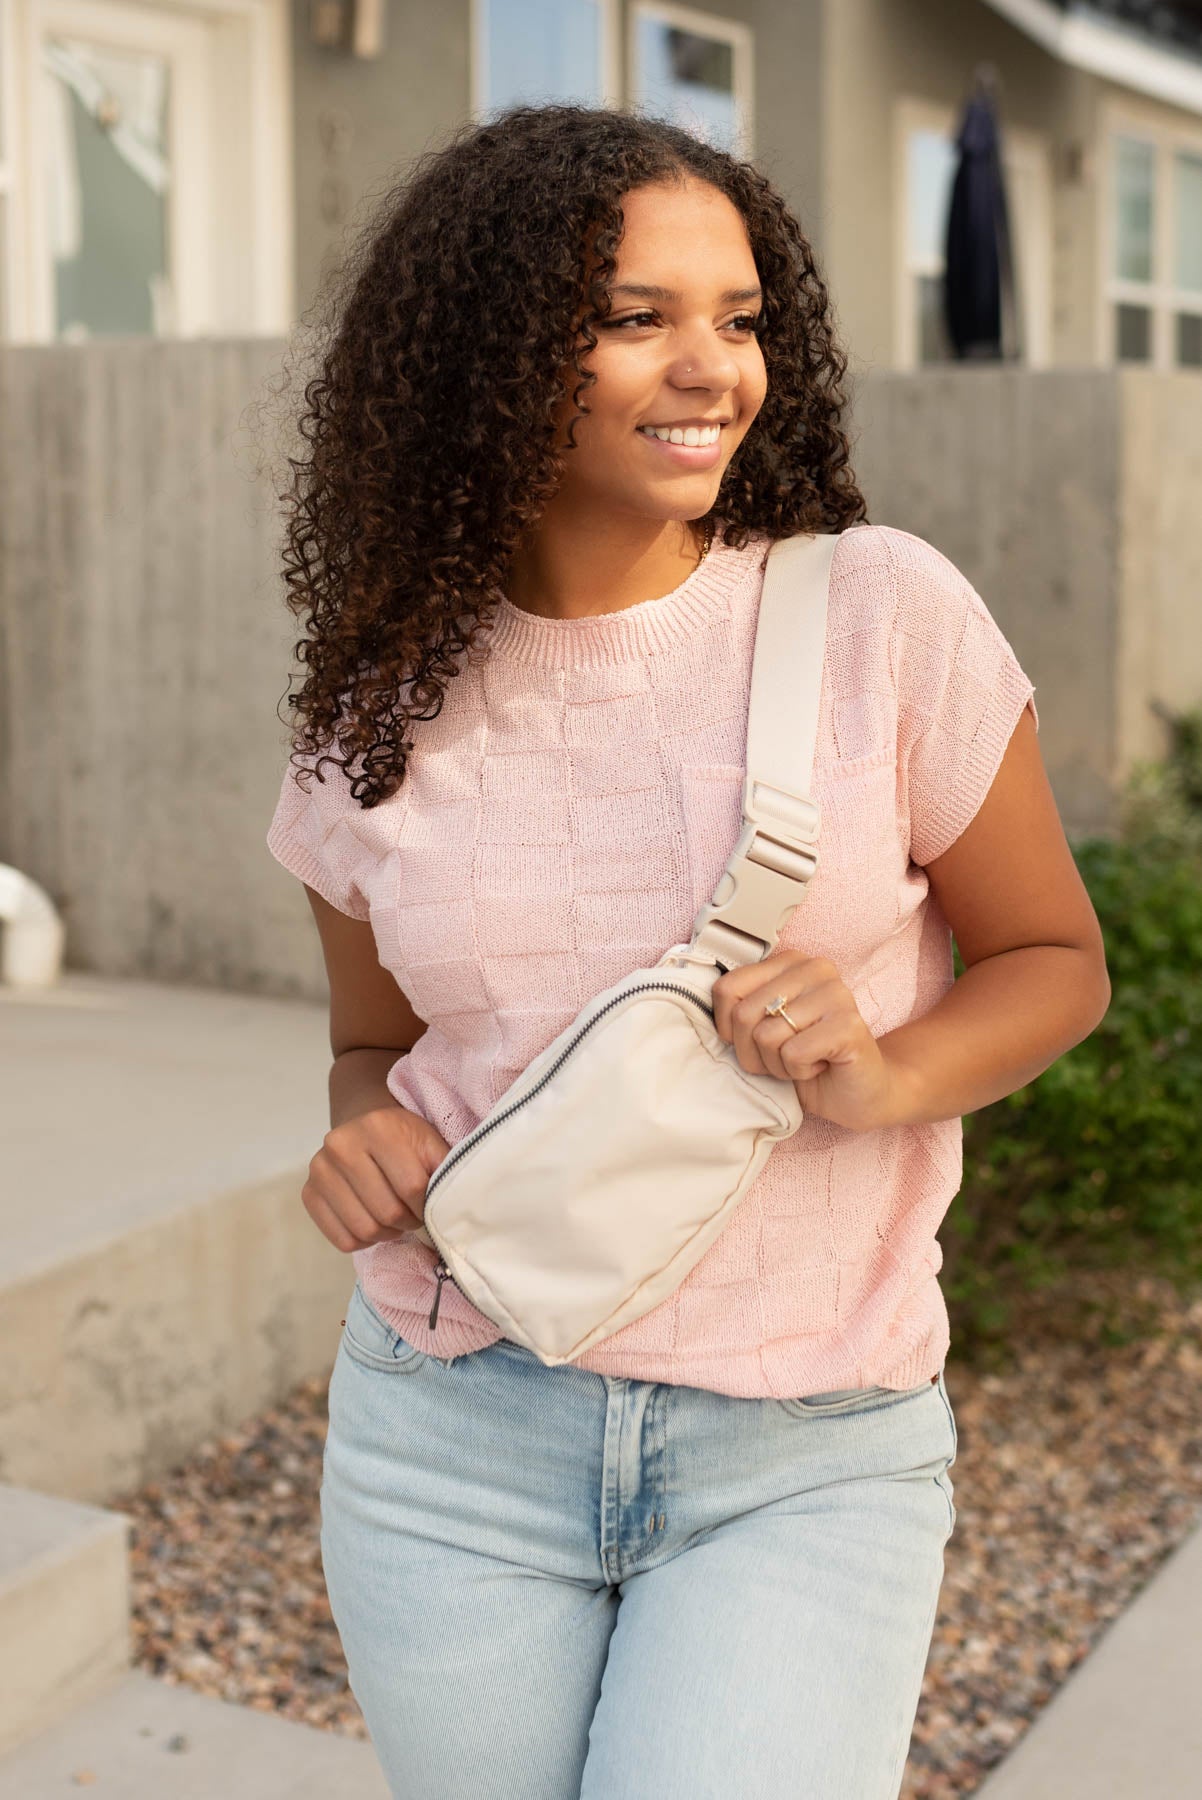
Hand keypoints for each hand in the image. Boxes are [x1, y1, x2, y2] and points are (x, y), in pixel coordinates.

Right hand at [302, 1104, 451, 1252]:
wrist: (365, 1128)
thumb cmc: (404, 1140)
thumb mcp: (430, 1143)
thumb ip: (445, 1169)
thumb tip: (458, 1206)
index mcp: (376, 1127)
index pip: (411, 1187)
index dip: (426, 1206)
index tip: (430, 1205)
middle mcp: (340, 1145)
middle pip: (386, 1212)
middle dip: (408, 1221)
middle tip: (413, 1214)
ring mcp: (320, 1169)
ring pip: (364, 1230)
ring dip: (387, 1234)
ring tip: (395, 1220)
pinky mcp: (308, 1193)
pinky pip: (342, 1239)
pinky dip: (364, 1241)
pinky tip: (373, 1222)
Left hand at [710, 951, 900, 1132]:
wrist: (858, 1092)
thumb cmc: (806, 1059)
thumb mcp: (761, 1028)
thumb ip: (739, 1009)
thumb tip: (706, 1009)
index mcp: (789, 962)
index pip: (727, 988)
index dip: (729, 1028)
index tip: (757, 1040)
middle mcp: (815, 968)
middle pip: (744, 1014)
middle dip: (755, 1052)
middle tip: (785, 1056)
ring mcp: (836, 994)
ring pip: (767, 1036)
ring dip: (779, 1065)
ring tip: (805, 1061)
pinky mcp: (849, 1025)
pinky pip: (793, 1054)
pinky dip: (799, 1072)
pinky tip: (820, 1065)